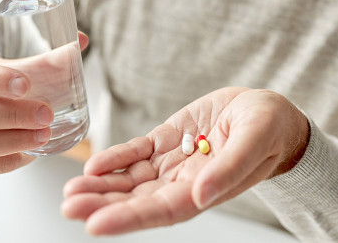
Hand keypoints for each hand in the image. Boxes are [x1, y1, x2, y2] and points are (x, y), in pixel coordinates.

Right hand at [0, 32, 87, 174]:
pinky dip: (7, 160)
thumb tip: (82, 40)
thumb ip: (50, 56)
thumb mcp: (21, 69)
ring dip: (13, 141)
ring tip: (43, 136)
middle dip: (13, 116)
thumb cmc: (5, 88)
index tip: (25, 85)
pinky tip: (29, 154)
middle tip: (46, 115)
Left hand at [61, 87, 309, 234]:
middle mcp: (183, 182)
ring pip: (130, 179)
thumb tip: (201, 195)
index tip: (95, 224)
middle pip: (137, 199)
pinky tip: (94, 163)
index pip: (161, 211)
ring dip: (101, 185)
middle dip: (102, 204)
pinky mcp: (165, 140)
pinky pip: (136, 152)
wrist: (266, 112)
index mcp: (204, 189)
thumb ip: (229, 167)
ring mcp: (172, 161)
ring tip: (70, 189)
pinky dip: (115, 157)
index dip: (128, 218)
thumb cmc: (268, 128)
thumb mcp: (254, 140)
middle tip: (69, 205)